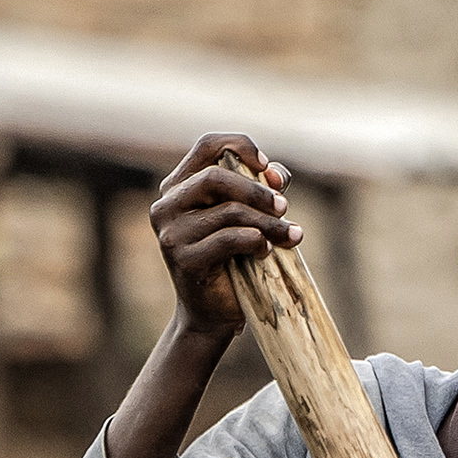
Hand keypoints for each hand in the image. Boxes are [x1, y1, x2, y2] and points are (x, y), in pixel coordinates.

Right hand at [150, 134, 295, 341]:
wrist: (213, 312)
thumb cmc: (234, 258)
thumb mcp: (248, 216)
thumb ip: (262, 189)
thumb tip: (277, 176)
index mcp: (179, 186)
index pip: (207, 145)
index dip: (241, 146)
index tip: (268, 168)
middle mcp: (167, 205)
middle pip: (216, 176)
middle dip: (258, 191)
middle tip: (284, 207)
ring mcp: (171, 233)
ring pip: (229, 211)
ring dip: (268, 222)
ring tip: (290, 235)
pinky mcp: (184, 259)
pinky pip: (230, 239)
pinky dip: (256, 241)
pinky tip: (266, 251)